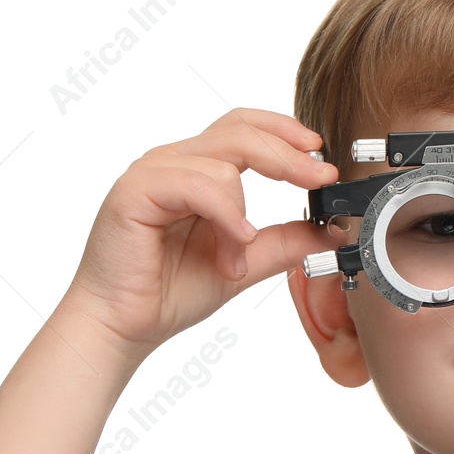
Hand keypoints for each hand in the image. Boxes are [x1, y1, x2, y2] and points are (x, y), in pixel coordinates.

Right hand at [59, 108, 340, 355]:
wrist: (122, 325)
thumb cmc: (168, 292)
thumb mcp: (244, 262)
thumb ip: (284, 242)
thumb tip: (331, 231)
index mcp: (197, 170)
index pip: (245, 128)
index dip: (286, 133)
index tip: (323, 159)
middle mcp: (174, 162)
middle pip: (240, 131)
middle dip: (289, 153)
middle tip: (321, 177)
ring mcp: (152, 172)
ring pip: (223, 163)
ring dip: (244, 216)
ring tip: (237, 261)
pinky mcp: (135, 191)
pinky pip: (196, 185)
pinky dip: (225, 215)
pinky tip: (234, 247)